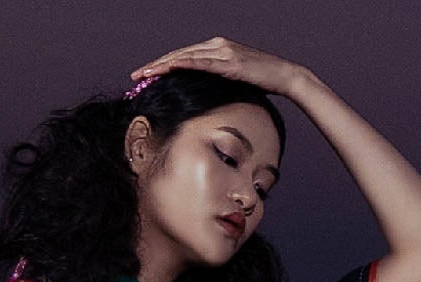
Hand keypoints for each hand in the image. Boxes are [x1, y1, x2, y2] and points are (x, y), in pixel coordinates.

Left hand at [130, 35, 297, 98]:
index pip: (184, 57)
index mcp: (216, 49)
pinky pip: (202, 62)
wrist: (284, 76)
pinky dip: (185, 63)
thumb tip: (202, 96)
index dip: (163, 65)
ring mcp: (223, 51)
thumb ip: (217, 82)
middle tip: (136, 75)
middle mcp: (217, 45)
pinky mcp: (229, 61)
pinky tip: (170, 67)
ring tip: (146, 74)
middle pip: (180, 55)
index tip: (145, 75)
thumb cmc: (261, 82)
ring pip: (186, 57)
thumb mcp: (234, 82)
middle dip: (156, 65)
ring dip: (164, 65)